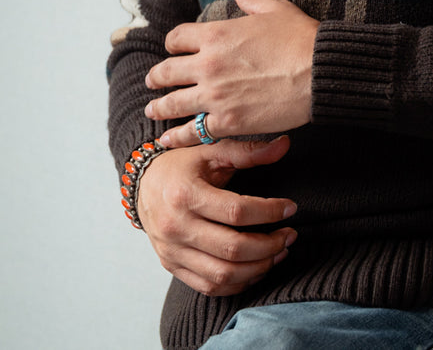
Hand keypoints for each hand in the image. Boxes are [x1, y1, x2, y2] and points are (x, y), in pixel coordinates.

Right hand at [136, 137, 297, 295]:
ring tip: (278, 252)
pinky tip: (256, 268)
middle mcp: (177, 227)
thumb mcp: (211, 151)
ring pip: (224, 274)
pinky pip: (210, 286)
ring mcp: (172, 251)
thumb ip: (248, 151)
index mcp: (186, 195)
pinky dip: (239, 283)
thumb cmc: (180, 167)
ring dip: (259, 267)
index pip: (237, 212)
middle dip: (271, 245)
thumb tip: (283, 145)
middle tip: (290, 235)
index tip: (290, 208)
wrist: (141, 185)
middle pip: (233, 248)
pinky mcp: (172, 266)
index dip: (270, 212)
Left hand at [145, 0, 318, 144]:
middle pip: (166, 72)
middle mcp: (207, 64)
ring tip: (152, 110)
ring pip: (172, 103)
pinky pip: (192, 131)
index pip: (176, 38)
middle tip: (153, 82)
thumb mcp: (273, 8)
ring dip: (159, 106)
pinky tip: (167, 139)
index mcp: (215, 35)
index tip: (173, 49)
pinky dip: (176, 136)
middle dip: (157, 77)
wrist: (320, 73)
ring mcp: (214, 95)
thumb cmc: (301, 38)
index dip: (172, 43)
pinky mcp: (227, 121)